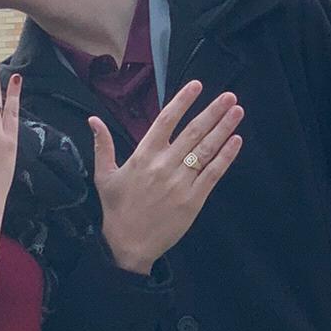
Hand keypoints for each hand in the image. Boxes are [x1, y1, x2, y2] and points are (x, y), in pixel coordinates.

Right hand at [90, 81, 243, 273]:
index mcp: (143, 155)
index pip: (166, 120)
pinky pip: (213, 173)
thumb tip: (93, 119)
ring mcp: (181, 182)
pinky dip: (226, 156)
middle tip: (229, 96)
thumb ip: (102, 145)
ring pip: (206, 149)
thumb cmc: (116, 210)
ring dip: (224, 129)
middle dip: (213, 111)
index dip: (183, 101)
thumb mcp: (104, 175)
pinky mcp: (194, 200)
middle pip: (193, 132)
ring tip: (237, 111)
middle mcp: (164, 165)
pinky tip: (236, 141)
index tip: (197, 85)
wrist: (128, 245)